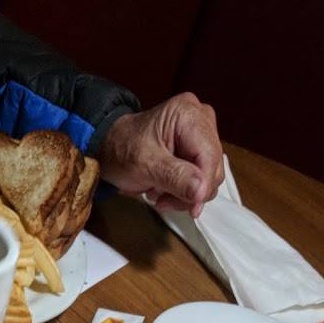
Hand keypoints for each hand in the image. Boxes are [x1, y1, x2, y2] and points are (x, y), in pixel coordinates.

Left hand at [99, 93, 223, 217]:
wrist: (110, 147)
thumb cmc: (122, 149)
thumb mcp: (145, 164)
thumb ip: (176, 177)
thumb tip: (201, 191)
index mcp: (187, 114)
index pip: (210, 155)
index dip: (204, 184)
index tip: (193, 208)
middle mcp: (200, 118)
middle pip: (213, 166)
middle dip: (192, 190)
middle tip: (165, 201)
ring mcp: (200, 133)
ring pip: (209, 175)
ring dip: (186, 193)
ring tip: (161, 194)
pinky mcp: (196, 148)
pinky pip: (202, 177)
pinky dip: (184, 190)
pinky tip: (166, 190)